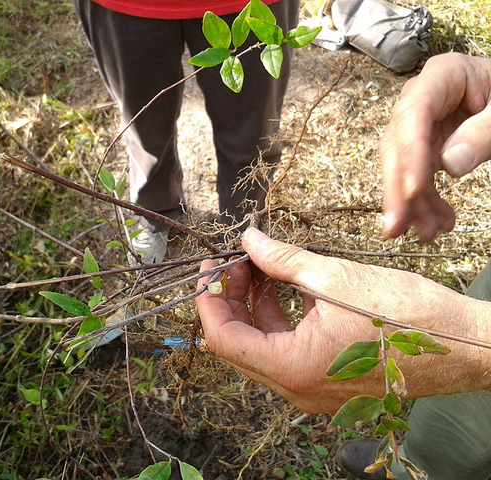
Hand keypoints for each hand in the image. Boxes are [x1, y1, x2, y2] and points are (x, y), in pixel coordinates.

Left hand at [196, 228, 487, 412]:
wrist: (466, 346)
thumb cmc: (408, 315)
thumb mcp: (335, 277)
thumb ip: (283, 260)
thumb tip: (249, 241)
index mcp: (292, 369)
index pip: (224, 338)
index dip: (209, 299)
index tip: (211, 266)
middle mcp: (297, 388)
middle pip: (240, 344)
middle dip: (231, 299)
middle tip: (236, 261)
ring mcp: (313, 388)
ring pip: (263, 346)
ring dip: (255, 306)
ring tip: (262, 266)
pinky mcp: (328, 380)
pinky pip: (288, 350)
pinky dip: (280, 318)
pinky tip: (286, 286)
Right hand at [380, 53, 490, 241]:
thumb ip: (485, 131)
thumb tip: (451, 165)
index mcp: (443, 75)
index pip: (414, 114)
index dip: (410, 153)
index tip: (412, 190)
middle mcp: (423, 99)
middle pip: (398, 145)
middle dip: (397, 189)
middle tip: (396, 226)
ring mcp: (423, 125)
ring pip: (403, 167)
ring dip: (411, 204)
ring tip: (426, 234)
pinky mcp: (429, 146)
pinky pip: (419, 177)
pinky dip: (426, 203)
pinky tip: (438, 223)